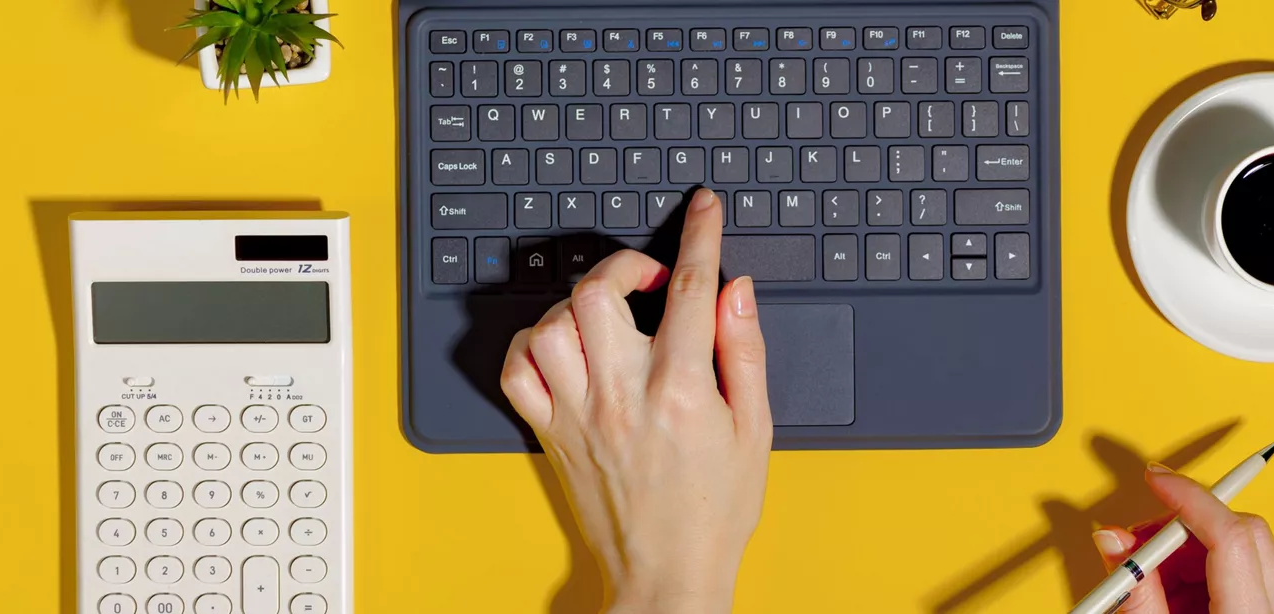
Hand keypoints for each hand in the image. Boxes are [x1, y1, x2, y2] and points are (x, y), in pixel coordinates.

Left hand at [500, 188, 772, 613]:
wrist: (668, 574)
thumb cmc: (715, 510)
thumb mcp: (755, 428)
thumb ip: (744, 350)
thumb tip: (735, 290)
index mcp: (680, 390)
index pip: (689, 288)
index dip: (700, 235)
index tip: (704, 209)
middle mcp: (621, 395)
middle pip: (599, 292)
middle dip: (627, 265)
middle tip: (652, 278)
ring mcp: (579, 414)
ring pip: (551, 324)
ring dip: (578, 304)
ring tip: (609, 314)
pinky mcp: (551, 434)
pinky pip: (517, 371)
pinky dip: (532, 343)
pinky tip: (564, 345)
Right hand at [1092, 464, 1273, 613]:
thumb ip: (1136, 590)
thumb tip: (1111, 538)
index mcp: (1250, 613)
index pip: (1229, 534)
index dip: (1189, 497)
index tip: (1157, 478)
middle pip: (1239, 529)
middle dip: (1183, 523)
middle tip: (1141, 541)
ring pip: (1240, 544)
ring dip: (1188, 550)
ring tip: (1154, 582)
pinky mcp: (1271, 609)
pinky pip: (1241, 568)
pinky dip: (1201, 570)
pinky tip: (1175, 595)